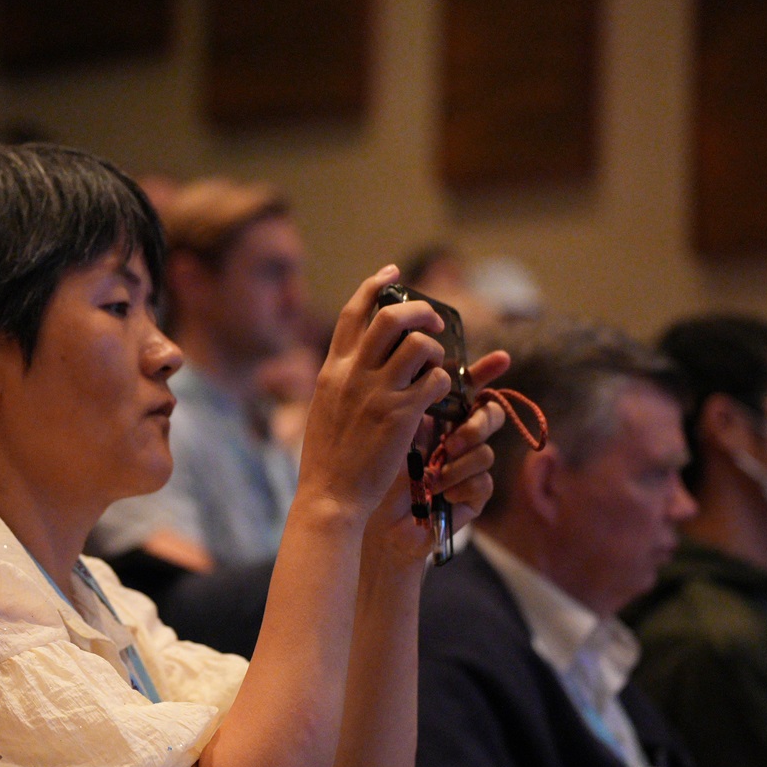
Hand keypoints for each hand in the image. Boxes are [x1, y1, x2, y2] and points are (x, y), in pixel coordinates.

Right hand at [297, 266, 454, 518]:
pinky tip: (438, 399)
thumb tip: (355, 359)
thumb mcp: (323, 407)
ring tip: (436, 370)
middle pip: (392, 316)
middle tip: (433, 323)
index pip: (354, 313)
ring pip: (420, 345)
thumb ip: (340, 379)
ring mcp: (378, 393)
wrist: (330, 495)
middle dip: (420, 311)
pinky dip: (443, 385)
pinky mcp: (402, 415)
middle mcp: (353, 374)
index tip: (392, 272)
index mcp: (332, 369)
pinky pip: (436, 381)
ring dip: (436, 352)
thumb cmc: (327, 459)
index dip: (374, 285)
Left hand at [364, 349, 509, 563]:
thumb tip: (412, 349)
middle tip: (451, 442)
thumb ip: (402, 387)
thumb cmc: (367, 466)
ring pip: (486, 450)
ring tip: (430, 478)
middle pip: (489, 414)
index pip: (465, 387)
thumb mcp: (382, 420)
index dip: (485, 371)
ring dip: (458, 465)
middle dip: (478, 425)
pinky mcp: (472, 496)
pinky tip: (437, 495)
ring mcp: (466, 466)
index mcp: (434, 414)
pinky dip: (458, 488)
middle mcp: (454, 436)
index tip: (501, 358)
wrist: (363, 515)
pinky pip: (483, 482)